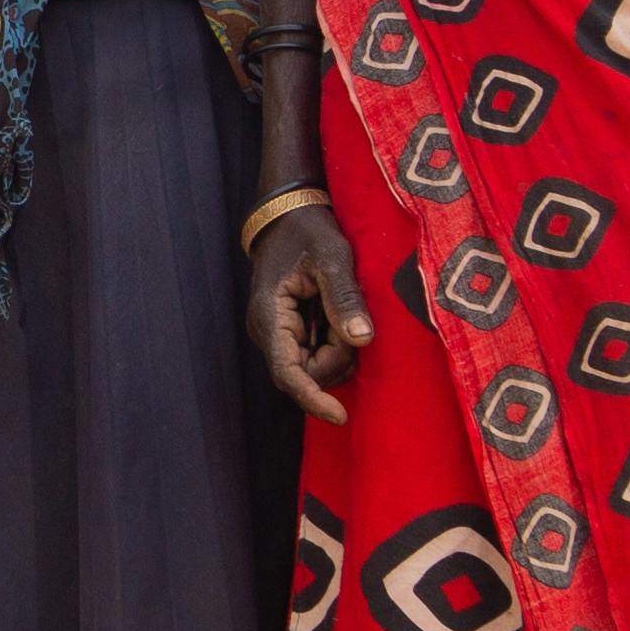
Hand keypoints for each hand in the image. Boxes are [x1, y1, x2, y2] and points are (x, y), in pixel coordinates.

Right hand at [247, 200, 373, 424]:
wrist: (288, 215)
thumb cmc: (308, 230)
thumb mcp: (332, 256)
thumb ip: (344, 298)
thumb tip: (361, 340)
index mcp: (270, 317)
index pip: (288, 374)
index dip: (314, 399)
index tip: (342, 415)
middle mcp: (268, 332)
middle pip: (306, 374)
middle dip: (336, 358)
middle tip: (352, 319)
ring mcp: (278, 333)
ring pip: (313, 367)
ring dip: (338, 350)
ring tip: (345, 309)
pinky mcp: (290, 332)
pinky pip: (315, 353)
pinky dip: (335, 343)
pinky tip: (340, 316)